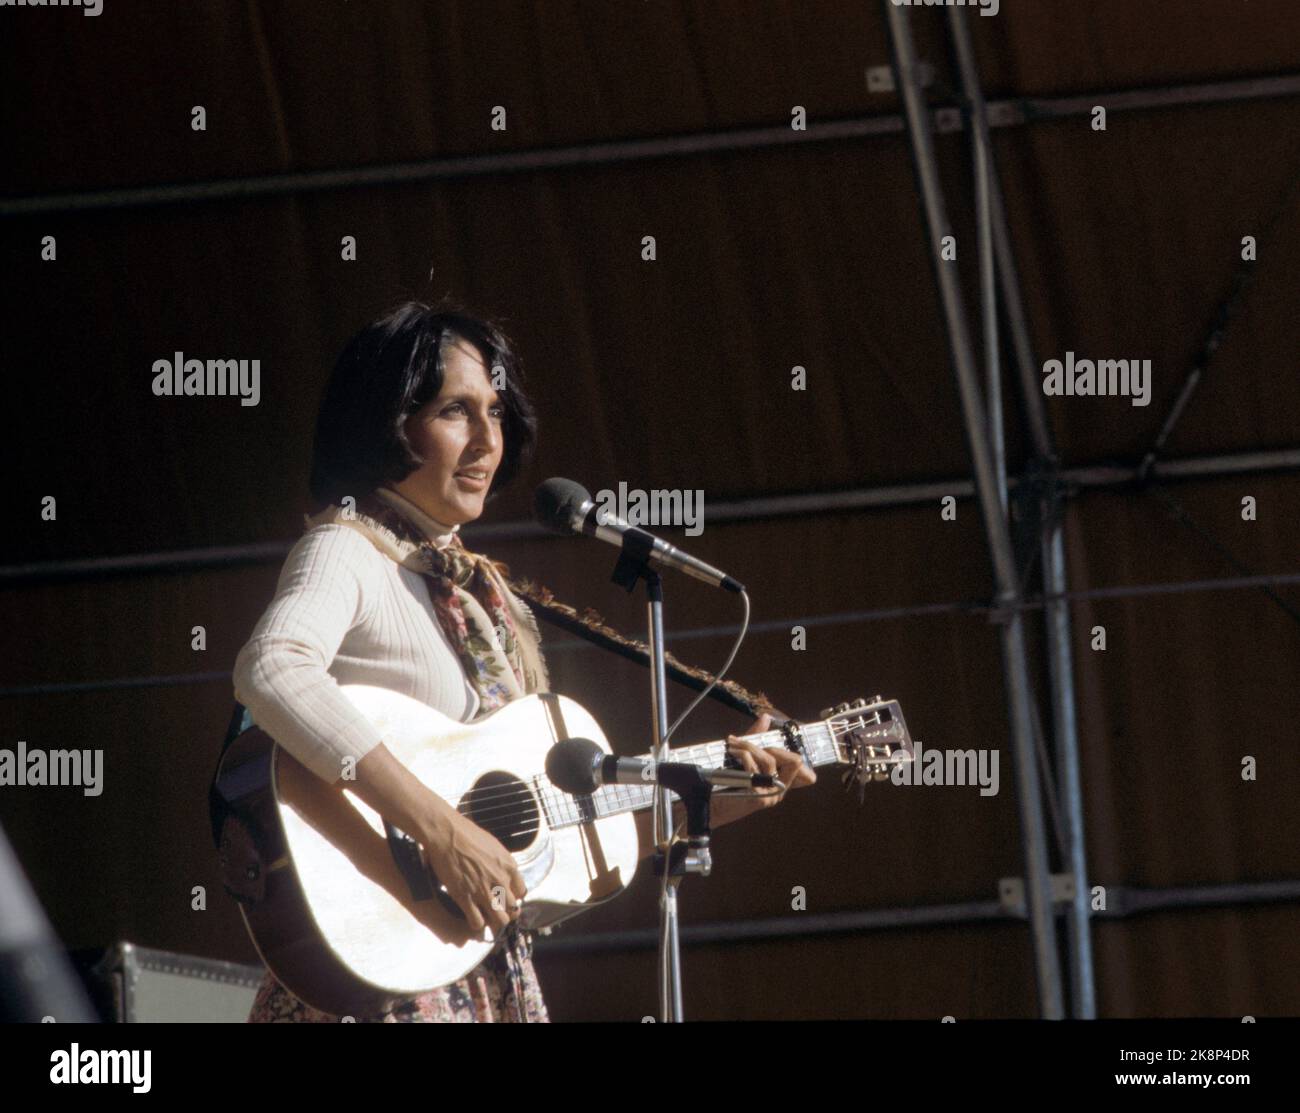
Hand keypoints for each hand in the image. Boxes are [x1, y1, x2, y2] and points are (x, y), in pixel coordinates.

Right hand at [418, 808, 526, 936]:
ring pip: (500, 920)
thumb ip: (501, 863)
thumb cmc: (468, 835)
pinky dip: (477, 924)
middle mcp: (501, 881)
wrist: (448, 835)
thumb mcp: (494, 846)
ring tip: (488, 920)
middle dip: (507, 913)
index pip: (521, 892)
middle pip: (513, 909)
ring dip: (495, 923)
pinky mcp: (466, 899)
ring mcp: (484, 892)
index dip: (514, 898)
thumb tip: (501, 872)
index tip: (507, 899)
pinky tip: (473, 919)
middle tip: (498, 914)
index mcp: (509, 867)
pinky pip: (478, 922)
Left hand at [711, 712, 816, 828]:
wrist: (710, 803)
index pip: (805, 770)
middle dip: (771, 746)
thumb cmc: (729, 780)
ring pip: (770, 761)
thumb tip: (766, 717)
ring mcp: (771, 795)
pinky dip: (743, 755)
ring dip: (750, 747)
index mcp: (782, 781)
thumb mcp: (746, 756)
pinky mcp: (757, 798)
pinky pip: (754, 769)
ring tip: (733, 744)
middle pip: (794, 761)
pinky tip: (733, 752)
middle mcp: (780, 789)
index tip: (772, 745)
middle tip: (747, 742)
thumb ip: (757, 738)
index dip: (795, 755)